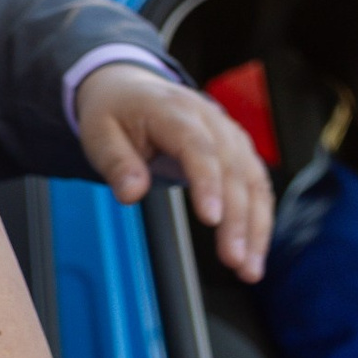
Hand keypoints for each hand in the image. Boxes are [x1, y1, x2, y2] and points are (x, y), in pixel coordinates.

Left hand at [74, 61, 271, 283]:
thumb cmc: (114, 112)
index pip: (199, 148)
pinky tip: (254, 251)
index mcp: (174, 111)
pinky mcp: (238, 151)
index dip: (208, 183)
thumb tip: (132, 194)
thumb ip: (116, 163)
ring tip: (250, 269)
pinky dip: (259, 219)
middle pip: (232, 170)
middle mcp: (211, 120)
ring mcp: (229, 135)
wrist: (131, 87)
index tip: (212, 219)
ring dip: (256, 226)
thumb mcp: (98, 133)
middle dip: (238, 218)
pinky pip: (256, 186)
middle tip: (234, 260)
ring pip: (253, 181)